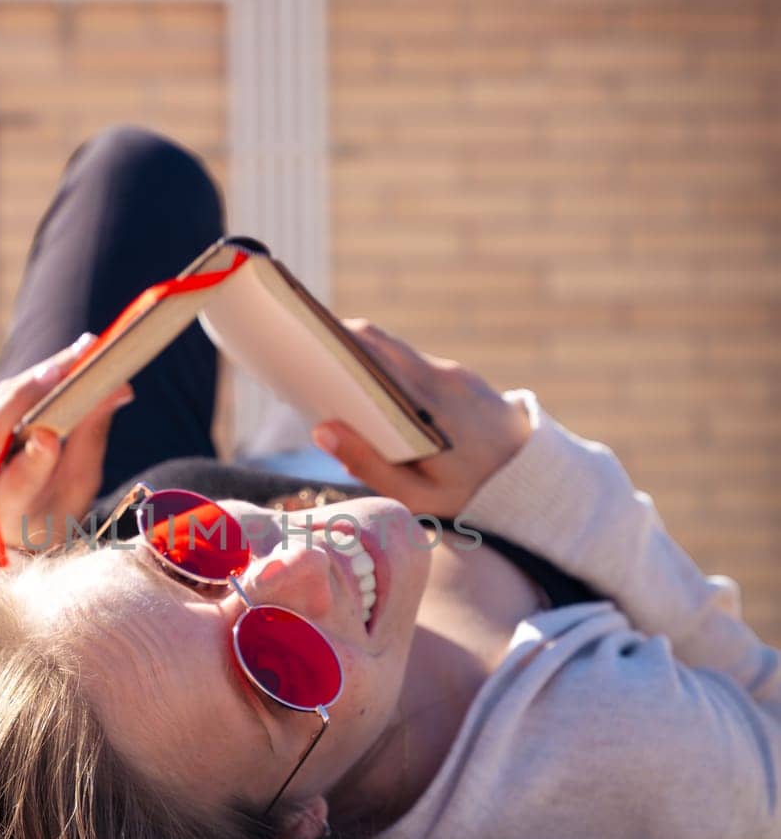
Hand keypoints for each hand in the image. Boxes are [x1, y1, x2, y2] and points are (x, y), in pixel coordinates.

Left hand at [0, 335, 133, 551]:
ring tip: (69, 364)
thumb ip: (91, 435)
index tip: (51, 435)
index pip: (16, 484)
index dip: (34, 459)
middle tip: (64, 371)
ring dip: (30, 384)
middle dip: (26, 397)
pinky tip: (50, 373)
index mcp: (4, 512)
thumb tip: (120, 388)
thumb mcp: (80, 480)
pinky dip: (22, 384)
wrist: (12, 514)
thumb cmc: (54, 502)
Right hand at [312, 319, 532, 518]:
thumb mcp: (418, 495)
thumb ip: (368, 465)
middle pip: (379, 343)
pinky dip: (387, 376)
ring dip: (363, 364)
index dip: (335, 343)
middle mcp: (441, 377)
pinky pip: (414, 367)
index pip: (374, 353)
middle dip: (338, 347)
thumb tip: (320, 430)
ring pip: (396, 355)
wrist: (537, 479)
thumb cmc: (471, 494)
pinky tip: (366, 396)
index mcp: (428, 403)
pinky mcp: (460, 377)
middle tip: (301, 360)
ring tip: (325, 380)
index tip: (301, 344)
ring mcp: (453, 373)